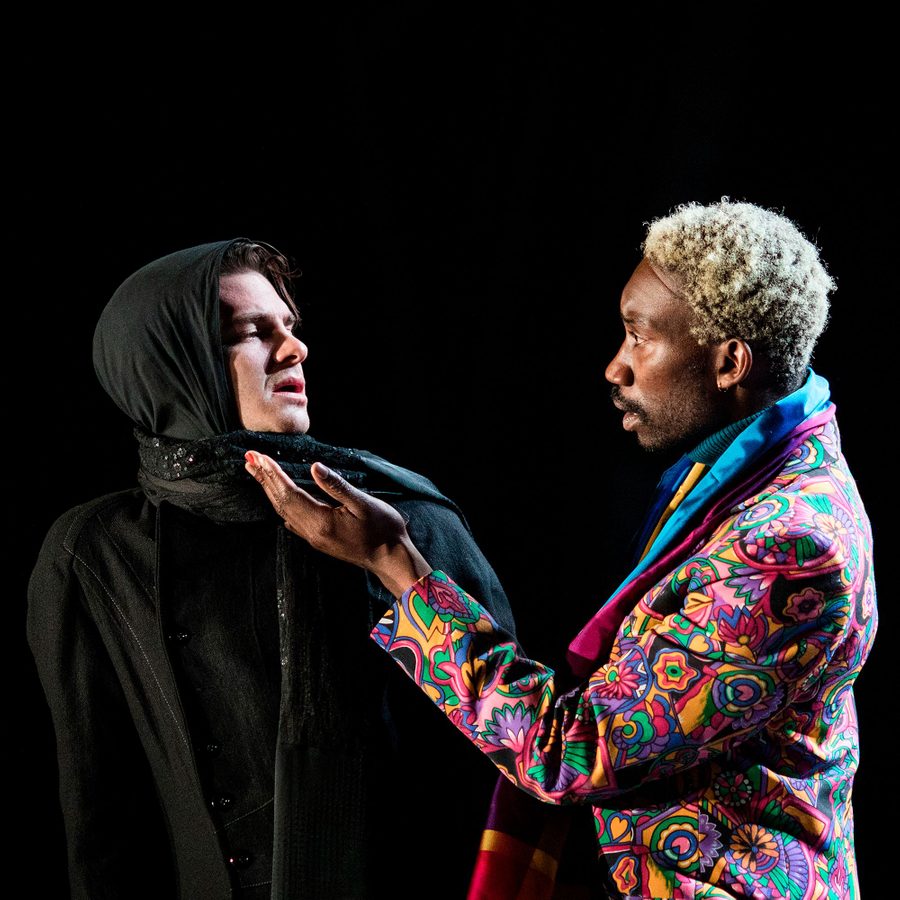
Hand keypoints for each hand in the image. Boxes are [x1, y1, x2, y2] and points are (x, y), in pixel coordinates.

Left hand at [244, 452, 432, 597]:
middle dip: (264, 479)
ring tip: (258, 473)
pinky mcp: (319, 540)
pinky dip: (282, 503)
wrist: (391, 559)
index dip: (273, 474)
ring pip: (284, 511)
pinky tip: (280, 499)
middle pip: (281, 502)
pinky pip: (293, 520)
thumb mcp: (363, 503)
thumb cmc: (383, 530)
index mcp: (321, 521)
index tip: (259, 457)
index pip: (289, 493)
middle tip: (249, 459)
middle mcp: (312, 532)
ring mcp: (314, 538)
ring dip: (270, 490)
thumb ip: (337, 486)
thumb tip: (315, 468)